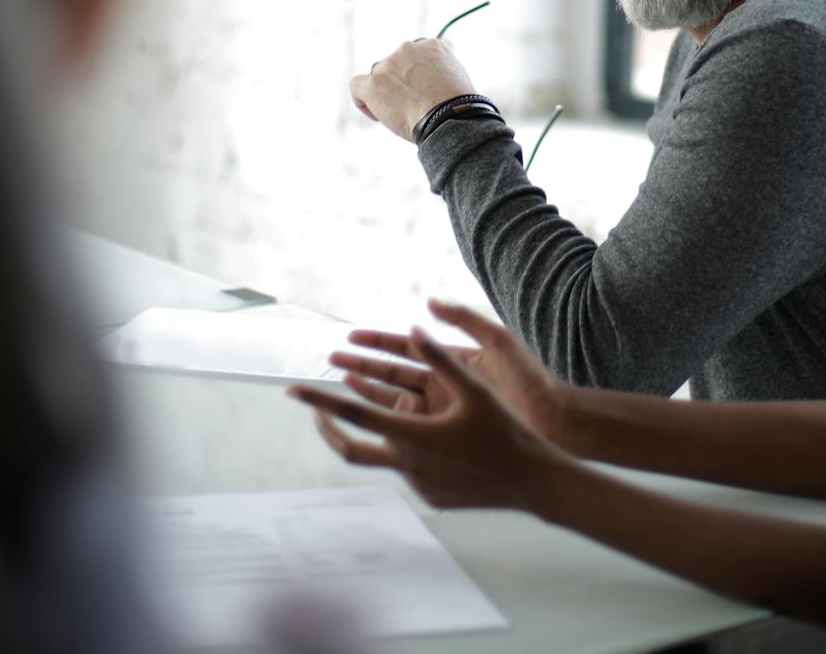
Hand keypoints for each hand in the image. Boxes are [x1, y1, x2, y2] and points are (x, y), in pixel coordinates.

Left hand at [289, 326, 567, 512]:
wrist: (532, 482)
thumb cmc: (506, 431)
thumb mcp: (474, 389)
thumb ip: (441, 359)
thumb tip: (416, 329)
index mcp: (412, 435)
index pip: (353, 414)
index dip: (319, 401)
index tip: (292, 390)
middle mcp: (407, 464)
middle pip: (350, 447)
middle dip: (328, 427)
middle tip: (315, 409)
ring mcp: (417, 485)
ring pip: (384, 455)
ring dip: (381, 432)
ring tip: (395, 408)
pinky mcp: (431, 496)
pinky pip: (409, 469)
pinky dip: (409, 450)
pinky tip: (438, 439)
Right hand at [329, 299, 567, 442]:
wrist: (555, 421)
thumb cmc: (530, 381)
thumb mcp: (498, 341)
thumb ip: (465, 319)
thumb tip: (430, 302)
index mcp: (455, 361)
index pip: (407, 347)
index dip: (377, 341)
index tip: (350, 336)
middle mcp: (446, 385)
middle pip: (394, 373)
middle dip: (362, 366)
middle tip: (331, 361)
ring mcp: (446, 412)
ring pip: (397, 401)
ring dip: (369, 392)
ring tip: (341, 384)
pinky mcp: (450, 435)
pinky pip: (412, 428)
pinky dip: (389, 423)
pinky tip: (369, 421)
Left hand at [349, 39, 478, 140]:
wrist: (448, 117)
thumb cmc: (457, 107)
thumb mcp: (456, 80)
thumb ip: (439, 74)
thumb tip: (431, 86)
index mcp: (431, 46)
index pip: (414, 57)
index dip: (415, 76)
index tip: (422, 92)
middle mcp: (408, 49)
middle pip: (395, 66)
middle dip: (400, 84)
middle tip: (413, 106)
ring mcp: (388, 65)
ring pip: (378, 78)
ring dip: (384, 94)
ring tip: (401, 115)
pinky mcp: (373, 83)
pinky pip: (357, 86)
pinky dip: (363, 101)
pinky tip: (378, 116)